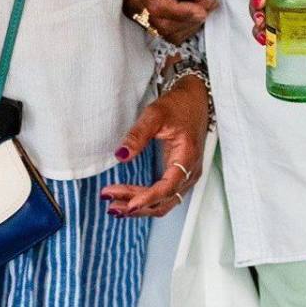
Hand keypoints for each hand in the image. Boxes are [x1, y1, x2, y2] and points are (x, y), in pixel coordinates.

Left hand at [100, 73, 209, 218]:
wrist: (195, 99)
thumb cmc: (179, 104)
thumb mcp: (155, 114)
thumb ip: (138, 135)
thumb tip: (121, 155)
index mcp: (188, 156)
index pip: (168, 187)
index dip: (147, 198)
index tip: (128, 204)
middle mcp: (191, 171)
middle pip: (164, 201)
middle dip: (137, 206)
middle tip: (110, 203)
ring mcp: (188, 175)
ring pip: (164, 202)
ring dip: (140, 207)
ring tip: (114, 206)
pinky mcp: (182, 175)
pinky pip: (165, 196)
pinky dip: (147, 201)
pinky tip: (129, 199)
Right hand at [124, 0, 216, 44]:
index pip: (157, 6)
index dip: (182, 12)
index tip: (203, 10)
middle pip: (162, 23)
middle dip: (190, 16)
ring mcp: (138, 12)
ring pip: (167, 32)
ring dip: (190, 21)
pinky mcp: (148, 20)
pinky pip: (169, 34)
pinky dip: (186, 25)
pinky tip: (194, 7)